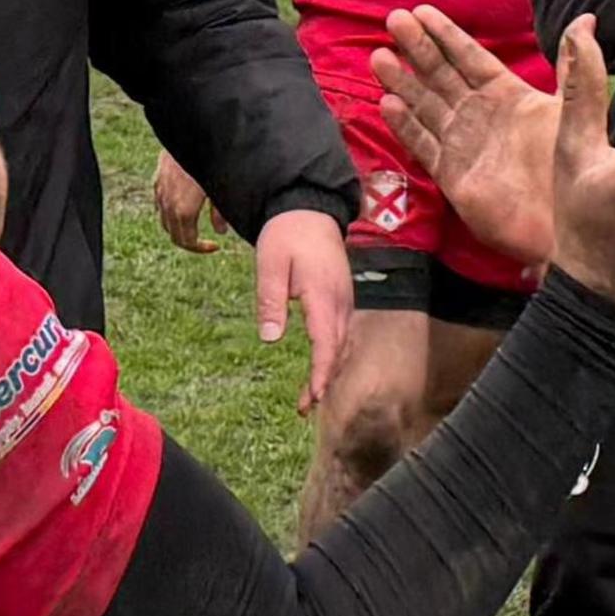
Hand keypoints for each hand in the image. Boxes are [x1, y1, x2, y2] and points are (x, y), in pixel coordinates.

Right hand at [153, 151, 224, 252]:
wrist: (191, 131)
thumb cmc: (212, 160)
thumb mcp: (221, 188)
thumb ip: (220, 213)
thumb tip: (220, 232)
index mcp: (183, 210)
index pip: (187, 242)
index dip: (201, 248)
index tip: (215, 246)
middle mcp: (167, 204)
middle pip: (174, 235)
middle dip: (190, 241)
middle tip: (206, 241)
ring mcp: (160, 191)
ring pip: (164, 220)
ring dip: (179, 228)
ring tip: (196, 225)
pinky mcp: (158, 179)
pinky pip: (160, 204)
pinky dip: (170, 212)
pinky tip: (183, 207)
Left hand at [255, 207, 352, 410]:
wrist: (308, 207)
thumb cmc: (287, 234)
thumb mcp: (270, 265)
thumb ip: (270, 301)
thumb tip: (271, 338)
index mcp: (323, 296)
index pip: (326, 345)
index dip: (320, 374)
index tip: (312, 399)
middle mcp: (340, 301)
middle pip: (337, 351)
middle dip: (323, 381)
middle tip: (303, 408)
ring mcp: (344, 299)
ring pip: (341, 344)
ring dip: (327, 370)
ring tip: (309, 396)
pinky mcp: (341, 297)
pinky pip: (340, 333)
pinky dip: (331, 354)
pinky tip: (320, 365)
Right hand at [373, 5, 562, 266]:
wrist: (565, 227)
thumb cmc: (575, 168)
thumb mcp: (575, 108)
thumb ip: (576, 66)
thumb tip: (586, 20)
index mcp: (509, 97)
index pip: (471, 58)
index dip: (447, 35)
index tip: (421, 11)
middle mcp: (482, 117)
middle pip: (442, 76)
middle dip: (418, 49)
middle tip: (393, 20)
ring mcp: (464, 145)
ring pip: (426, 106)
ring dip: (404, 82)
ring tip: (380, 57)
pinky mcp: (452, 176)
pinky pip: (423, 145)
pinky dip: (406, 125)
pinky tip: (388, 103)